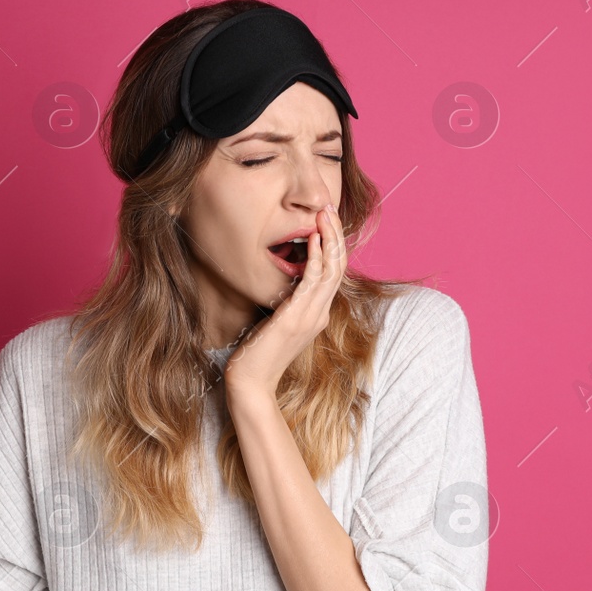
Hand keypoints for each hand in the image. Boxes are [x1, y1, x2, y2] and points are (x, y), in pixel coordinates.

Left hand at [225, 203, 347, 397]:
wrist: (251, 382)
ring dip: (330, 239)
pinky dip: (316, 257)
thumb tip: (286, 285)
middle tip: (330, 209)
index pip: (335, 273)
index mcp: (318, 314)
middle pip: (339, 266)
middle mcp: (320, 314)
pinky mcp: (296, 317)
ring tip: (325, 214)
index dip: (334, 245)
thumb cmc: (258, 353)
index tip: (326, 221)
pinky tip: (312, 239)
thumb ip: (287, 304)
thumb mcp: (278, 322)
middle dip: (336, 234)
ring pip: (333, 270)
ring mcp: (311, 316)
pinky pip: (313, 282)